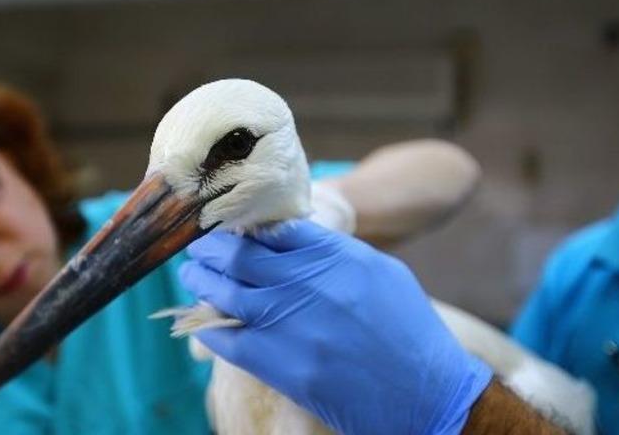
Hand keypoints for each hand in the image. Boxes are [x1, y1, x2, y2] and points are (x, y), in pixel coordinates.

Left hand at [181, 219, 491, 434]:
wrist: (427, 394)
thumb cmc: (409, 330)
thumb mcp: (380, 273)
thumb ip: (333, 251)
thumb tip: (287, 239)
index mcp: (335, 255)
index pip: (272, 227)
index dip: (243, 222)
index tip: (227, 223)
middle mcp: (308, 283)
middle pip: (240, 254)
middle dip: (211, 247)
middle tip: (197, 246)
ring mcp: (291, 324)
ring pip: (226, 292)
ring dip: (201, 281)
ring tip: (191, 275)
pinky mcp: (282, 365)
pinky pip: (228, 340)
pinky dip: (209, 328)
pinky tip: (202, 322)